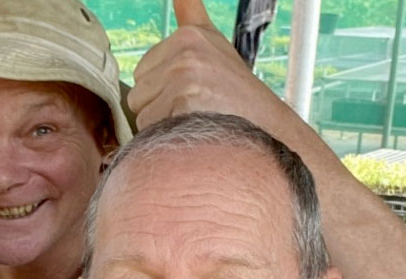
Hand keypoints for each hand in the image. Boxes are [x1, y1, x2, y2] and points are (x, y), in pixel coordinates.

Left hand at [125, 0, 298, 133]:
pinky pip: (151, 129)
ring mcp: (184, 75)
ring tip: (195, 118)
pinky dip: (168, 137)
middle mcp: (185, 50)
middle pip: (138, 92)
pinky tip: (194, 130)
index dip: (162, 89)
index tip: (193, 90)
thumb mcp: (213, 43)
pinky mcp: (184, 102)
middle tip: (193, 108)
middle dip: (159, 107)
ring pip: (142, 113)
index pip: (143, 71)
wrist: (267, 128)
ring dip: (162, 123)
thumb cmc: (237, 93)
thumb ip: (190, 14)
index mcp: (189, 35)